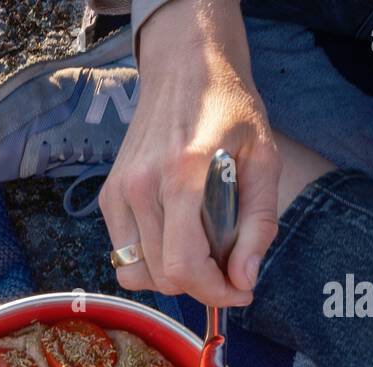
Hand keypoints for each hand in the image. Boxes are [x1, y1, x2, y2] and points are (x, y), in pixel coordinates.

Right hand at [99, 0, 279, 306]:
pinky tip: (176, 236)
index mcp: (182, 175)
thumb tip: (243, 280)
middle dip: (200, 285)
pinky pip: (124, 255)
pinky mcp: (108, 197)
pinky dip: (151, 260)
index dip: (215, 292)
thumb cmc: (230, 110)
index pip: (183, 265)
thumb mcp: (264, 159)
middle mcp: (141, 187)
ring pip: (137, 274)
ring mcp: (118, 193)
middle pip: (162, 277)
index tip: (240, 291)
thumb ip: (258, 224)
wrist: (185, 68)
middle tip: (228, 267)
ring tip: (200, 251)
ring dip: (172, 276)